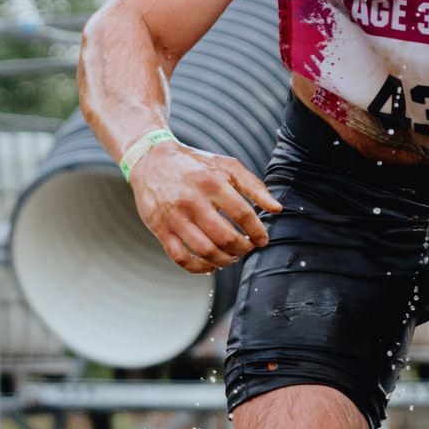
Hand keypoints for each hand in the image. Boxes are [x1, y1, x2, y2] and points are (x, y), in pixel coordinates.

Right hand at [131, 144, 280, 272]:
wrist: (151, 160)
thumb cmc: (193, 164)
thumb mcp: (225, 166)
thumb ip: (253, 186)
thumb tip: (277, 209)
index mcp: (211, 182)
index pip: (242, 214)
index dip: (257, 231)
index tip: (262, 239)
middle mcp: (192, 200)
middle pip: (225, 237)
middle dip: (243, 248)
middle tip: (247, 248)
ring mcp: (174, 217)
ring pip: (205, 251)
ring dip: (224, 260)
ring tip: (231, 257)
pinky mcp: (160, 229)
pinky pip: (181, 258)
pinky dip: (199, 268)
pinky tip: (210, 265)